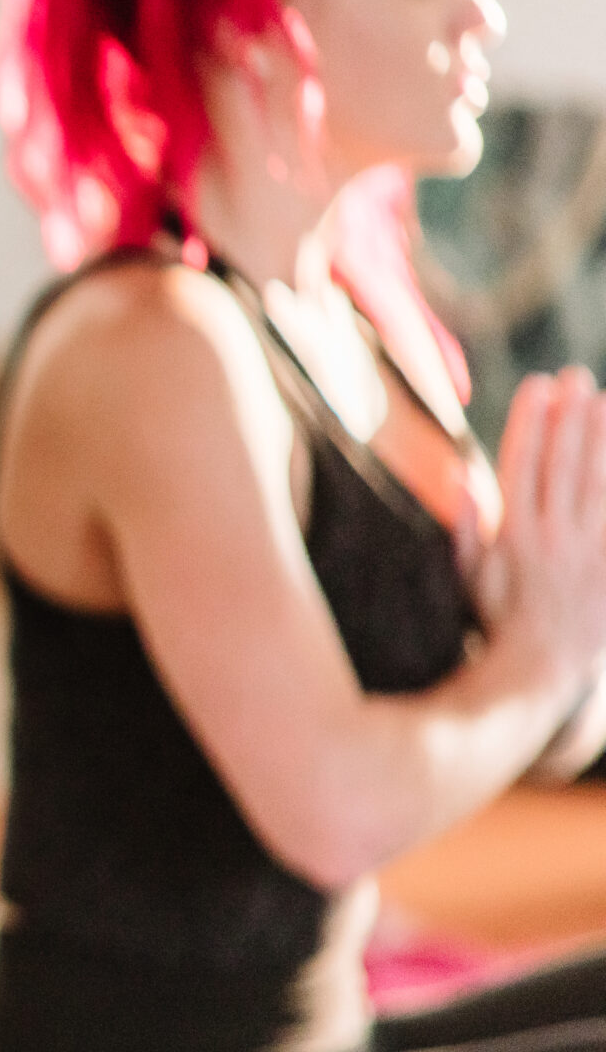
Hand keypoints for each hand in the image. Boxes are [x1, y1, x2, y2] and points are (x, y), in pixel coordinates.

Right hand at [483, 368, 605, 684]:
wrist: (543, 672)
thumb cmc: (498, 625)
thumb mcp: (467, 579)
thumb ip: (466, 528)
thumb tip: (460, 479)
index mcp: (512, 535)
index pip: (521, 462)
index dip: (531, 421)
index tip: (538, 387)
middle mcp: (551, 536)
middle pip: (563, 463)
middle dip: (570, 417)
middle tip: (577, 379)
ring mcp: (589, 550)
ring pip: (597, 480)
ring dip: (601, 438)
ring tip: (604, 402)